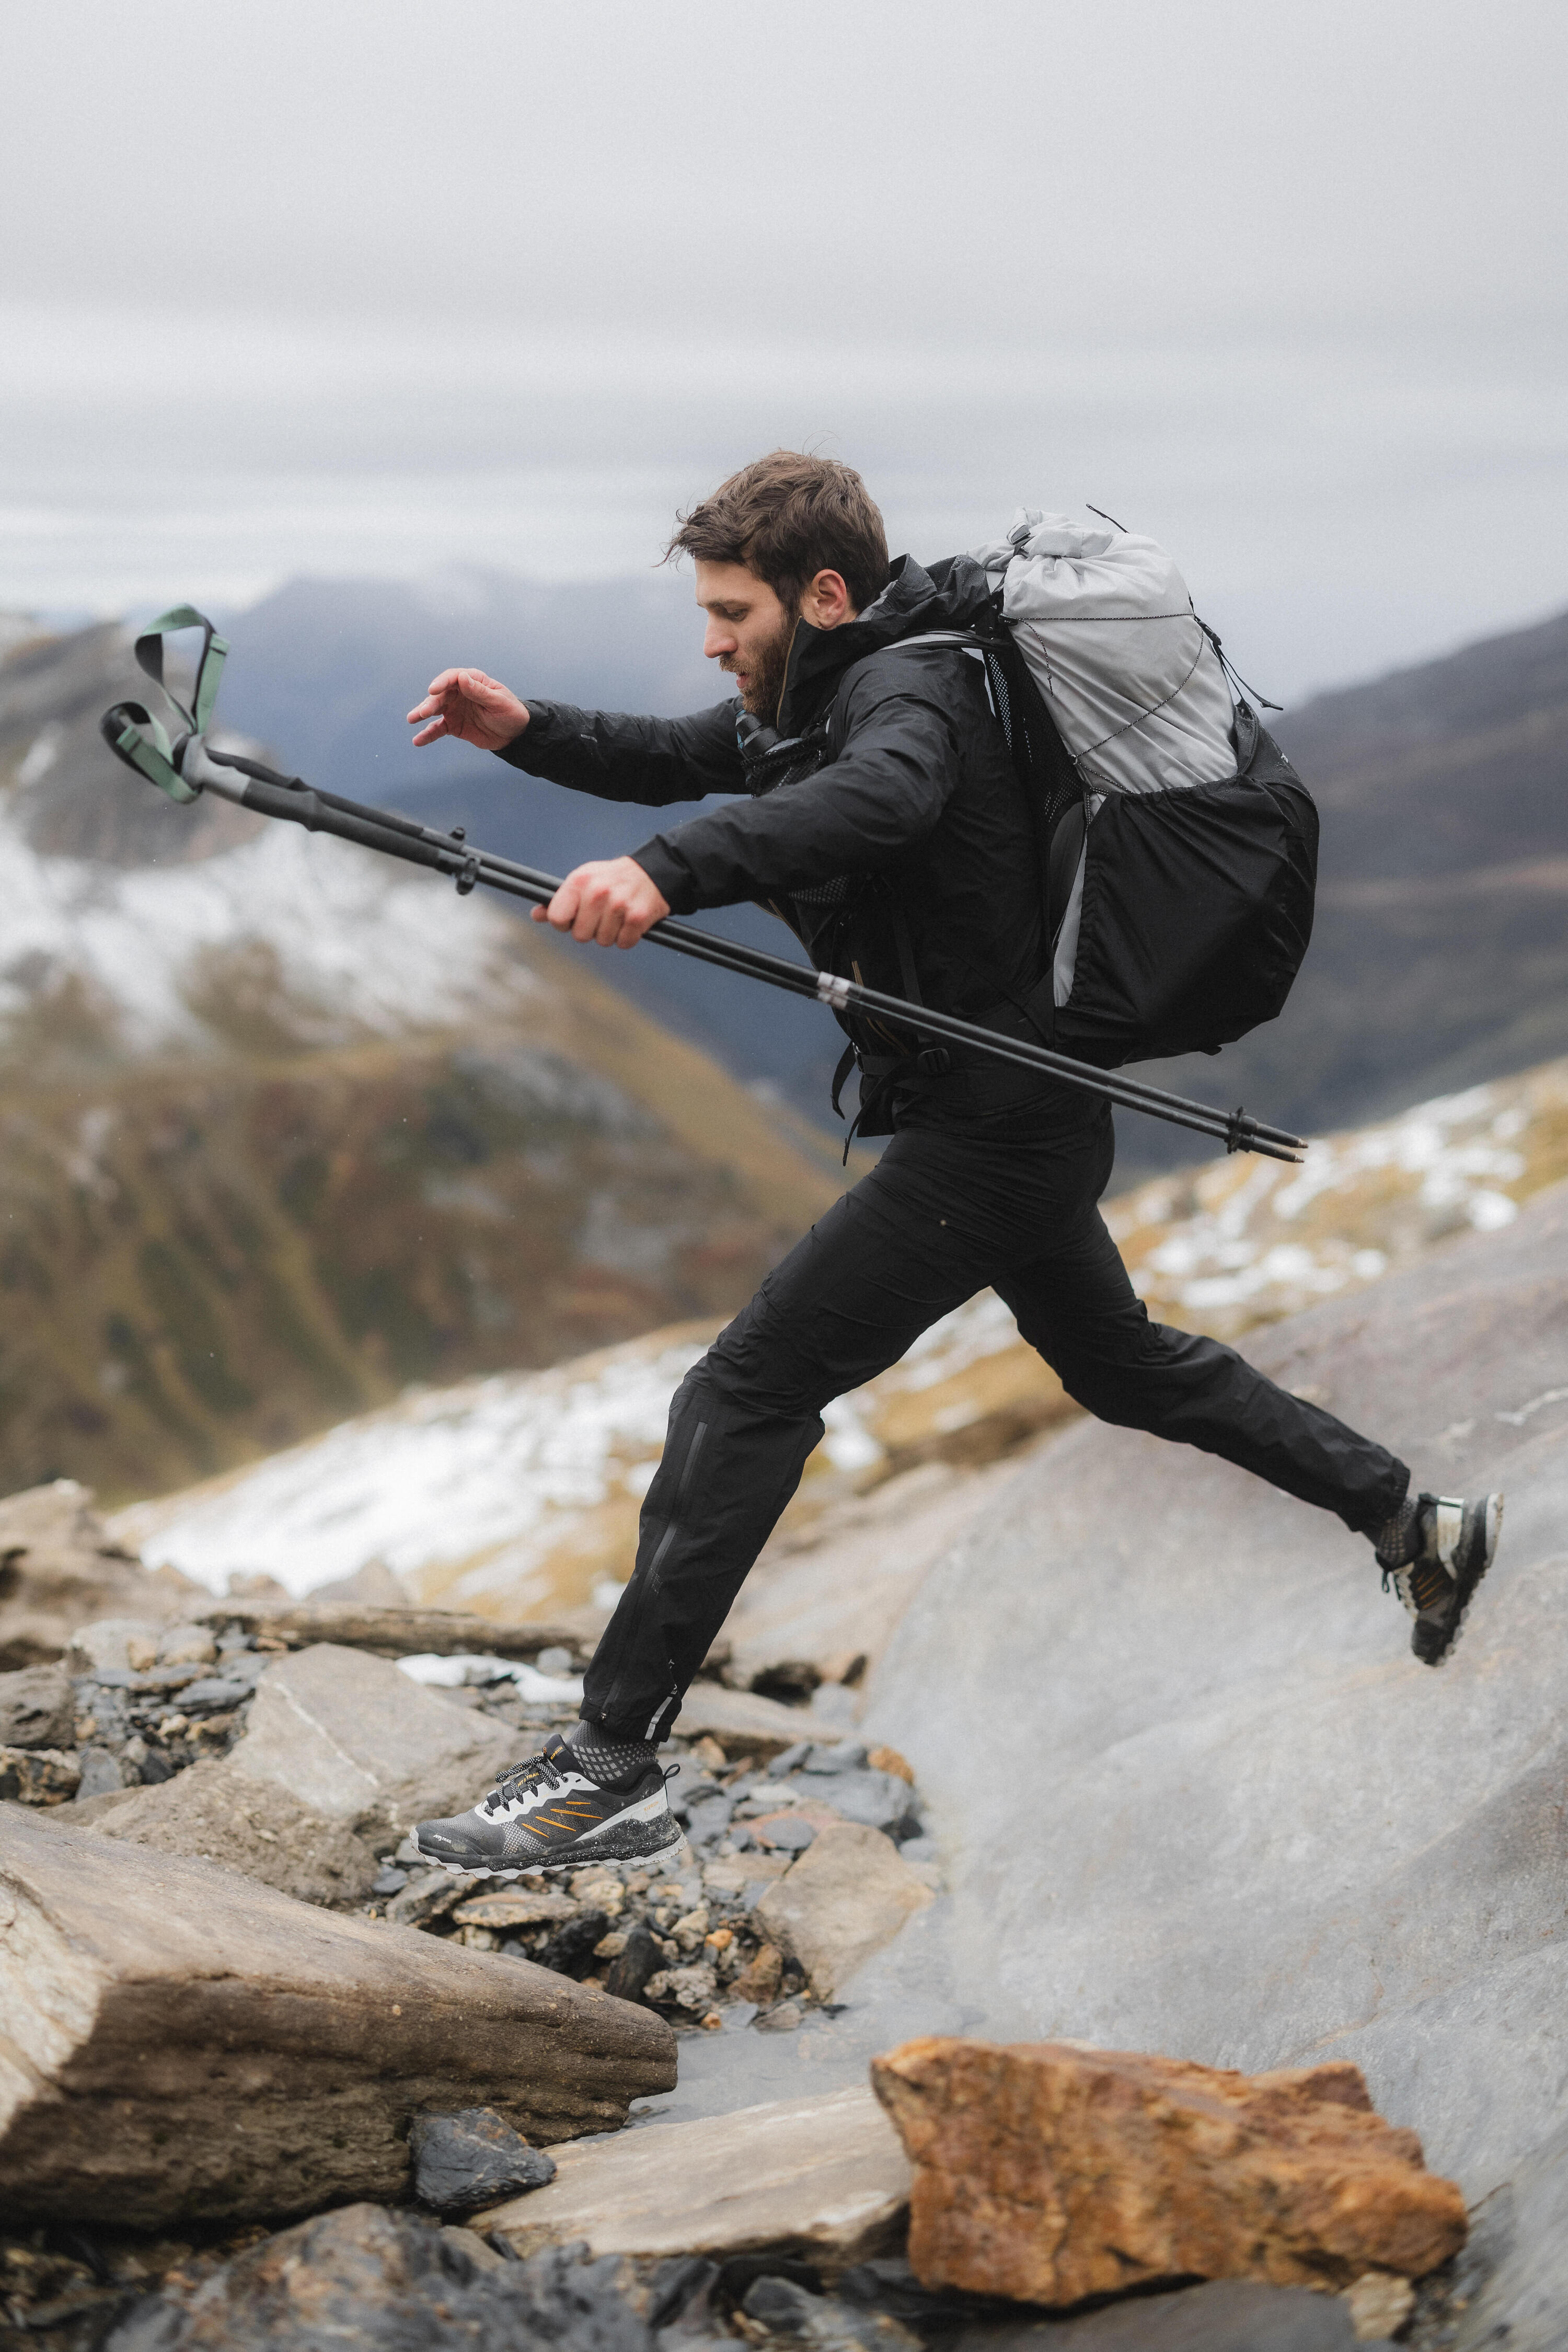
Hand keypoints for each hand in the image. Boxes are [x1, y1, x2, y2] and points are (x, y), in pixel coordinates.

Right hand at [407, 668, 528, 749]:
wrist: (515, 734)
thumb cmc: (510, 712)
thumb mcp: (499, 702)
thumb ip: (480, 691)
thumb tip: (462, 678)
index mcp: (472, 681)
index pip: (453, 678)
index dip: (442, 683)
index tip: (432, 690)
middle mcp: (460, 693)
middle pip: (441, 695)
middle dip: (430, 703)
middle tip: (422, 712)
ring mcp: (454, 709)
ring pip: (435, 710)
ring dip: (422, 714)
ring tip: (411, 719)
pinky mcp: (453, 725)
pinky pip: (437, 729)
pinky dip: (427, 734)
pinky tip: (417, 740)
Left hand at [534, 857, 669, 947]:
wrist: (651, 874)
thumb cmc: (611, 879)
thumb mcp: (582, 881)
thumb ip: (559, 900)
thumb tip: (537, 915)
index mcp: (580, 881)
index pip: (557, 918)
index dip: (564, 923)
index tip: (573, 918)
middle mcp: (598, 892)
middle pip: (580, 936)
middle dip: (590, 930)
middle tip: (601, 915)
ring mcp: (619, 905)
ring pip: (602, 941)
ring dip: (610, 934)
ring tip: (617, 916)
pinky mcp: (637, 918)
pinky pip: (623, 943)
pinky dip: (627, 937)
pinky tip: (629, 921)